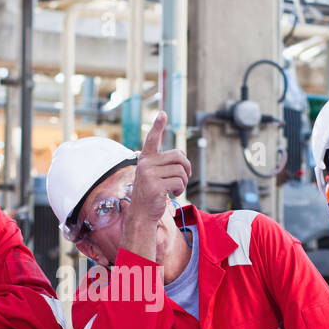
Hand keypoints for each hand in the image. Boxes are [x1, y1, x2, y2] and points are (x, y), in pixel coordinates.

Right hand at [125, 111, 191, 228]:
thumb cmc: (151, 194)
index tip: (162, 113)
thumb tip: (183, 155)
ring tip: (176, 188)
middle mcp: (145, 164)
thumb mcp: (155, 176)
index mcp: (145, 159)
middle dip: (186, 167)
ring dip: (184, 181)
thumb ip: (166, 164)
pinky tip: (174, 193)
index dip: (158, 126)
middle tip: (184, 177)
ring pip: (180, 170)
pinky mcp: (156, 185)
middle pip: (178, 156)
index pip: (152, 139)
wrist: (141, 214)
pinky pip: (179, 181)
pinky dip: (181, 188)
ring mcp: (149, 174)